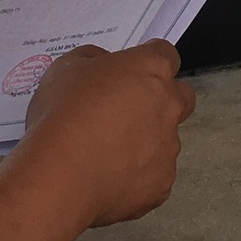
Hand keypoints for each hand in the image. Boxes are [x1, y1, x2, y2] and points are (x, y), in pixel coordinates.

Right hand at [19, 41, 194, 227]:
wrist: (59, 175)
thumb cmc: (62, 114)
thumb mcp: (67, 67)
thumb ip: (94, 60)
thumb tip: (103, 66)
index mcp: (152, 70)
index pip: (165, 54)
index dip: (147, 61)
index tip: (129, 72)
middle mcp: (169, 106)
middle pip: (181, 97)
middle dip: (162, 101)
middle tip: (126, 112)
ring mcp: (168, 148)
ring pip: (165, 141)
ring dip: (144, 143)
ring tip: (104, 154)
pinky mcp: (161, 185)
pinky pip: (152, 177)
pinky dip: (135, 177)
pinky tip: (105, 179)